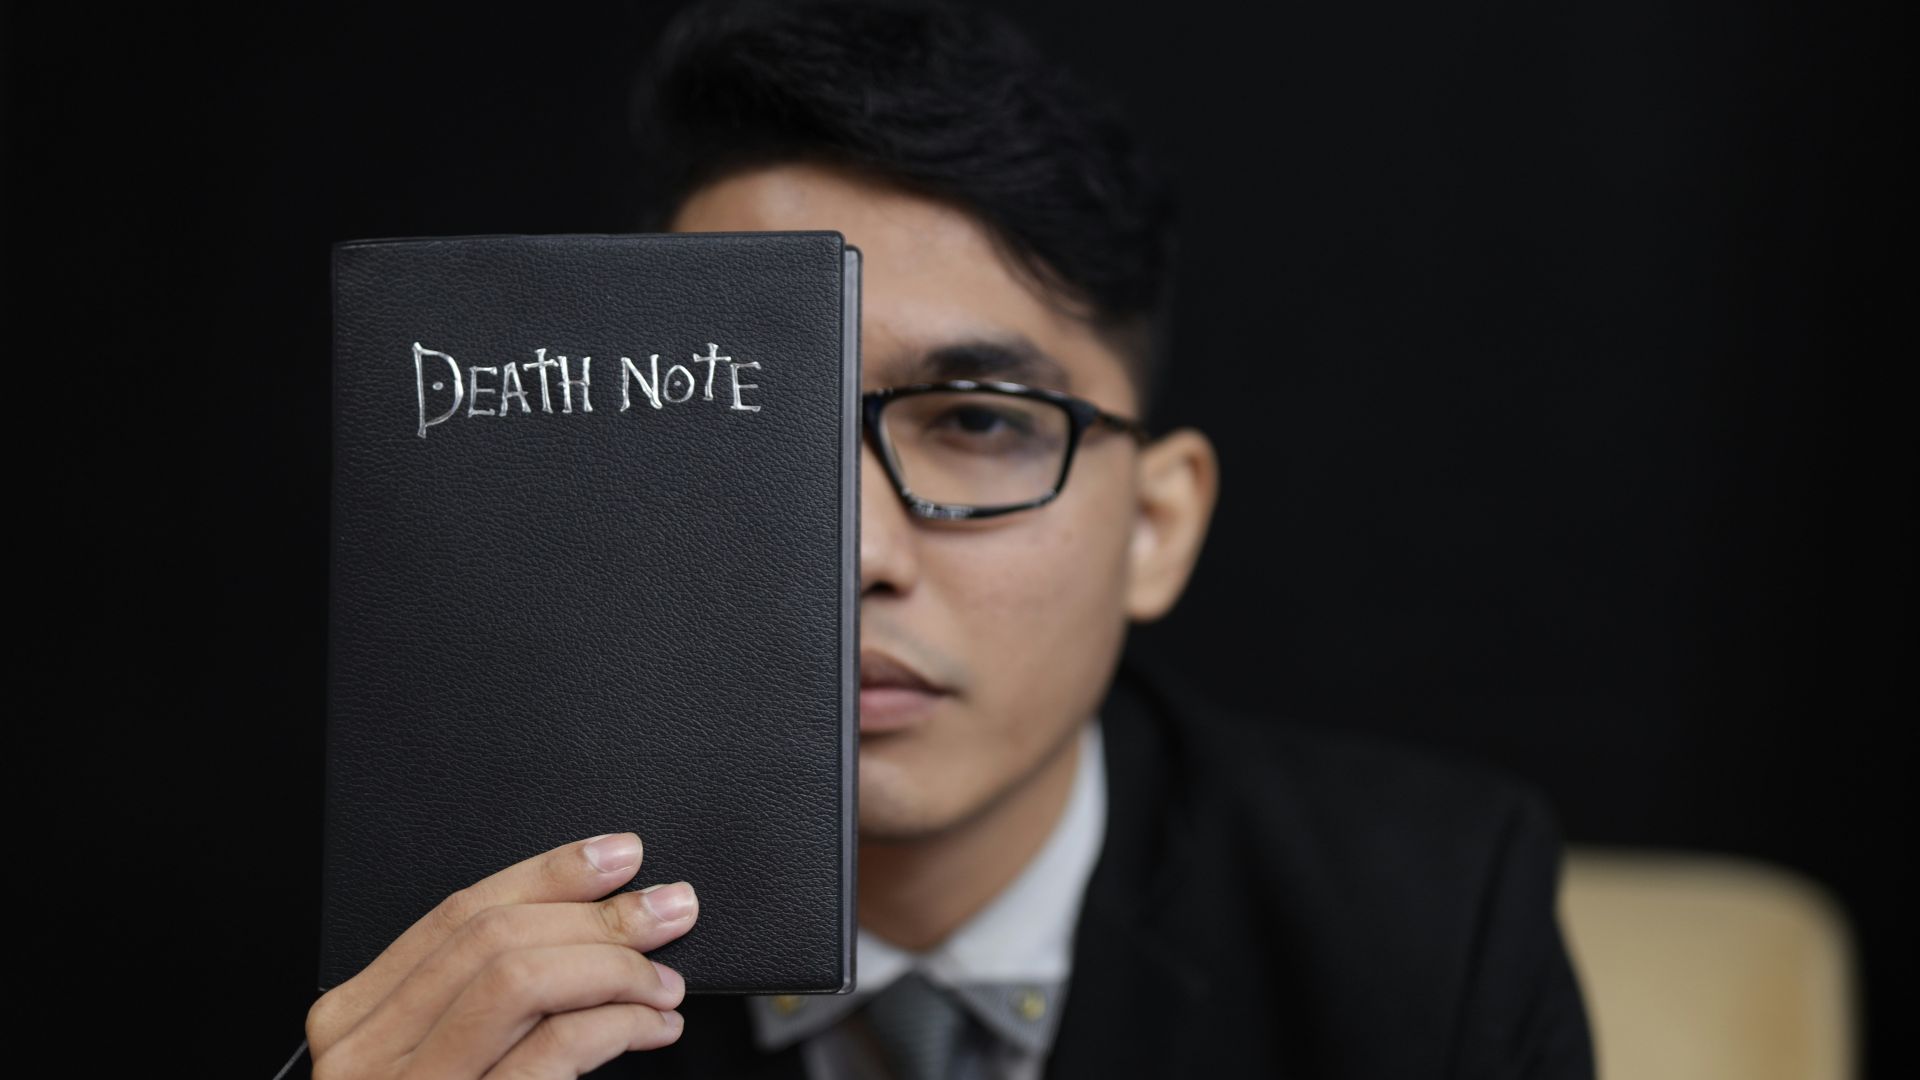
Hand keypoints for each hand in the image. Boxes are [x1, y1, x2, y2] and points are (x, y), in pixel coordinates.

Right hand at [307, 833, 698, 1077]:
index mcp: (356, 1019)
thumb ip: (485, 999)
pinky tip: (649, 1029)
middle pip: (494, 938)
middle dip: (598, 913)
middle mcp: (365, 1054)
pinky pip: (550, 1052)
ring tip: (663, 982)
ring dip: (611, 966)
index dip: (550, 873)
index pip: (459, 912)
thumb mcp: (441, 1061)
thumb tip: (593, 922)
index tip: (619, 856)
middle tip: (669, 909)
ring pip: (519, 979)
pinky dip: (615, 1025)